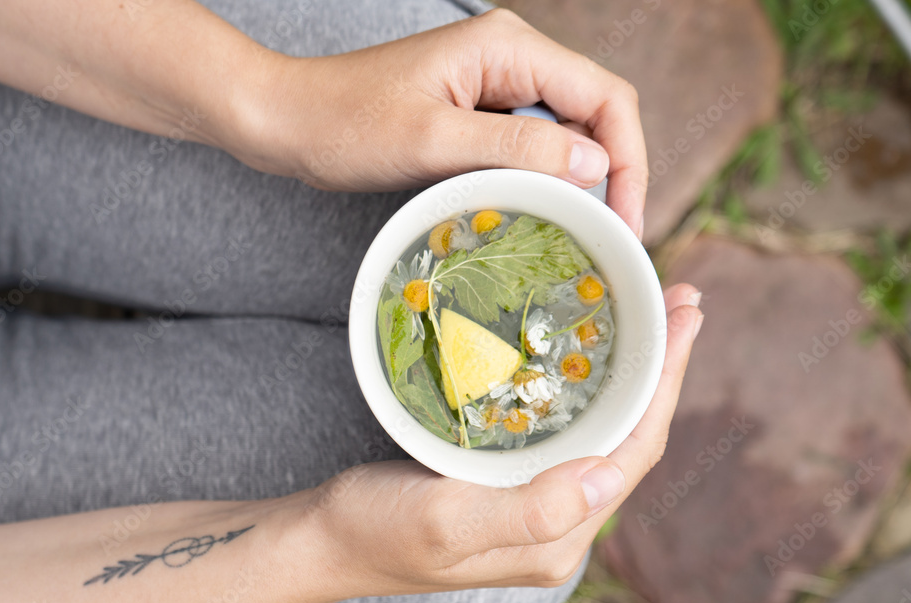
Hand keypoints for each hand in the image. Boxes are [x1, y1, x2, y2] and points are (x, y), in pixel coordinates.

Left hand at [236, 9, 647, 232]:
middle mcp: (512, 59)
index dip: (629, 162)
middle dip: (612, 177)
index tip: (628, 222)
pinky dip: (542, 183)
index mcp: (509, 48)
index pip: (606, 98)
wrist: (287, 122)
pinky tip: (538, 217)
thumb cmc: (344, 123)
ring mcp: (495, 87)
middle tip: (611, 240)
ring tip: (580, 236)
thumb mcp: (432, 141)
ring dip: (577, 184)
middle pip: (595, 116)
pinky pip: (530, 148)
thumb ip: (516, 150)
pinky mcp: (476, 114)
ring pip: (566, 136)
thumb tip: (595, 165)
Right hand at [308, 284, 700, 596]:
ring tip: (650, 316)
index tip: (686, 319)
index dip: (668, 385)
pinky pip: (567, 428)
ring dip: (632, 373)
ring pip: (602, 430)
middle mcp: (558, 524)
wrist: (325, 540)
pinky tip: (585, 351)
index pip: (634, 454)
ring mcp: (535, 504)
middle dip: (662, 370)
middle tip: (682, 301)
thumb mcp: (447, 522)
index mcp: (558, 538)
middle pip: (629, 438)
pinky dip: (589, 384)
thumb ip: (529, 510)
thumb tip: (608, 473)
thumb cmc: (376, 532)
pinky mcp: (510, 483)